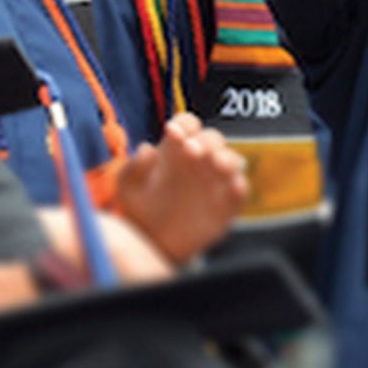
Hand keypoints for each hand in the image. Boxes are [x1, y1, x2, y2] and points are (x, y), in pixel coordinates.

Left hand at [113, 114, 248, 264]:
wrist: (152, 244)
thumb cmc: (139, 208)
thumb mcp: (128, 187)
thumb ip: (133, 167)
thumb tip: (147, 148)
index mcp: (176, 149)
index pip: (188, 125)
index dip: (185, 124)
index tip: (173, 132)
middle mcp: (199, 161)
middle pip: (212, 138)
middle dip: (205, 140)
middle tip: (191, 150)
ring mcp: (215, 182)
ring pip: (232, 160)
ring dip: (228, 158)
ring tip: (216, 163)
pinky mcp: (225, 207)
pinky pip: (239, 192)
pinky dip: (239, 187)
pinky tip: (232, 186)